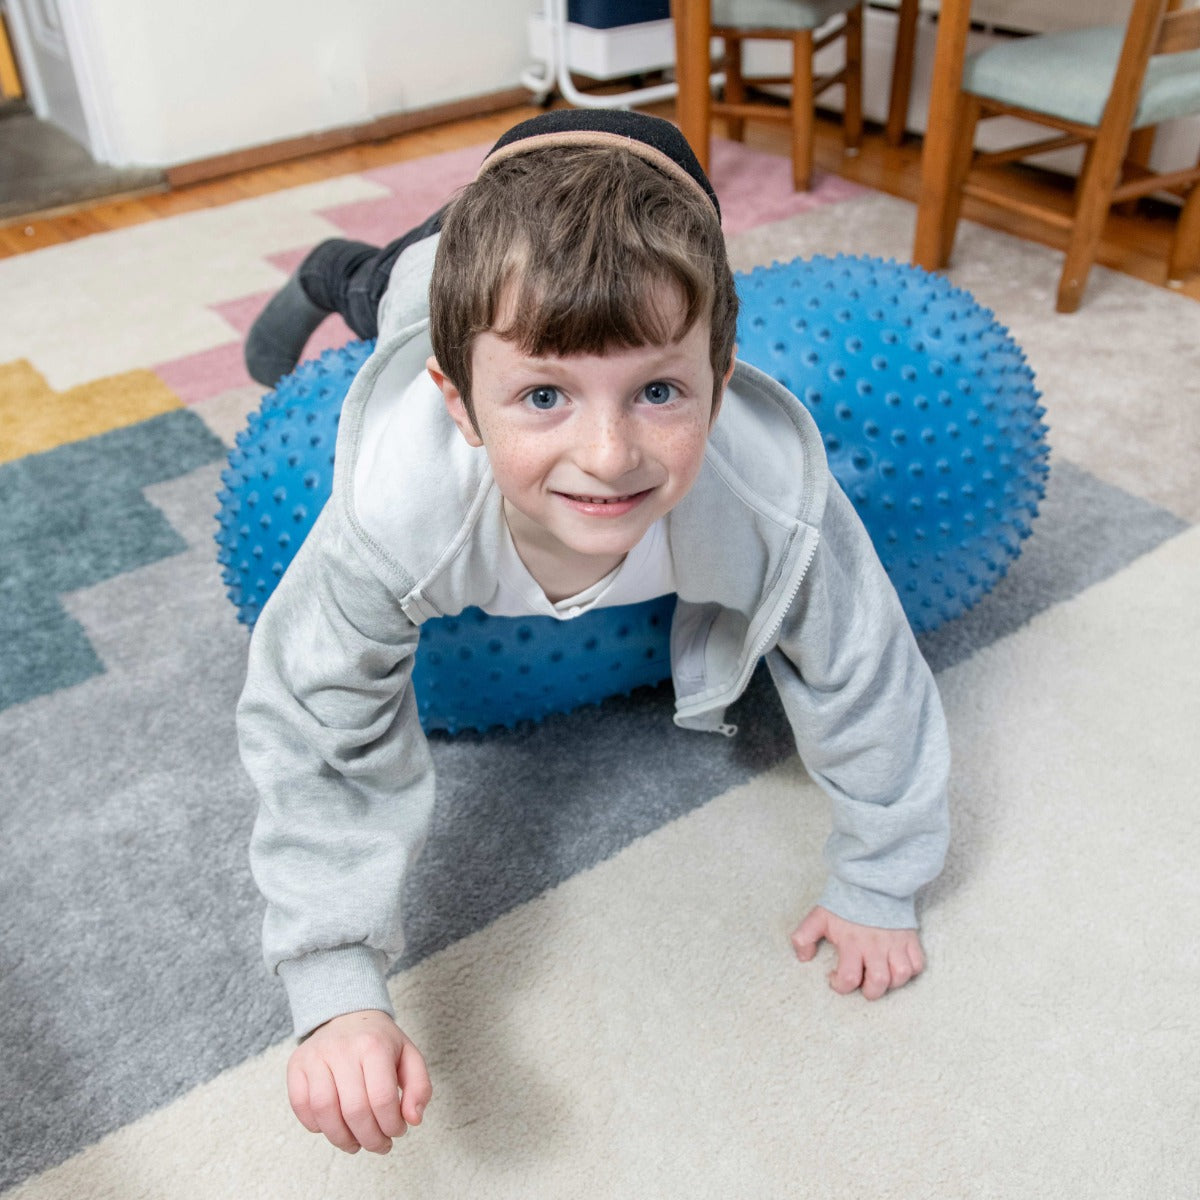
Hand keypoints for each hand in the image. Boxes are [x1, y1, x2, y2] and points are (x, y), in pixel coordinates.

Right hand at [286, 1009, 431, 1153]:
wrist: (347, 1014)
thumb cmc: (380, 1042)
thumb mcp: (409, 1056)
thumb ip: (419, 1087)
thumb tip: (413, 1120)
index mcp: (374, 1045)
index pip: (382, 1099)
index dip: (391, 1125)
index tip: (397, 1131)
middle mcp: (342, 1048)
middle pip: (354, 1110)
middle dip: (370, 1138)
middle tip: (379, 1145)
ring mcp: (315, 1055)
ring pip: (324, 1111)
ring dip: (341, 1139)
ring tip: (356, 1144)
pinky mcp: (296, 1064)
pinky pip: (301, 1106)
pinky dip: (316, 1126)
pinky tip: (333, 1127)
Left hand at [791, 906, 924, 1000]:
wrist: (870, 879)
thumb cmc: (844, 900)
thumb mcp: (819, 916)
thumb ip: (804, 937)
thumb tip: (804, 958)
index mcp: (852, 942)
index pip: (849, 977)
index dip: (840, 985)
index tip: (835, 977)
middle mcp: (875, 946)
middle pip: (878, 982)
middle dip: (869, 991)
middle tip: (862, 983)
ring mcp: (895, 943)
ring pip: (901, 975)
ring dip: (891, 982)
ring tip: (880, 975)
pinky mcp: (910, 938)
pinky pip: (918, 964)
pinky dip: (911, 970)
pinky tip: (897, 965)